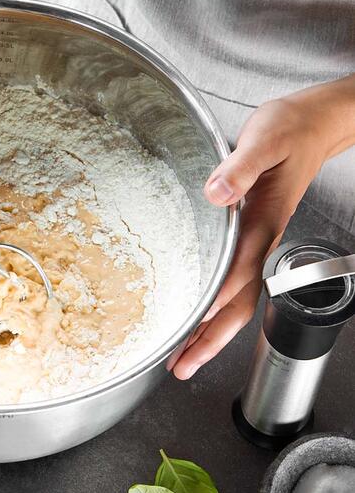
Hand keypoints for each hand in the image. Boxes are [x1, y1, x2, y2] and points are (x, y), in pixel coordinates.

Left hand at [171, 81, 351, 379]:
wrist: (313, 125)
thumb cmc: (289, 130)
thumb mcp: (262, 140)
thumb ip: (239, 168)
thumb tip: (216, 195)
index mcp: (262, 222)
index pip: (236, 274)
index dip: (213, 305)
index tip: (189, 332)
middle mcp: (261, 239)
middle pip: (237, 302)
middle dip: (209, 338)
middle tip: (180, 367)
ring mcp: (258, 240)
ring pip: (236, 297)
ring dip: (210, 330)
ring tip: (183, 355)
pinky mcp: (252, 232)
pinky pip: (234, 279)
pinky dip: (215, 303)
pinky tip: (198, 310)